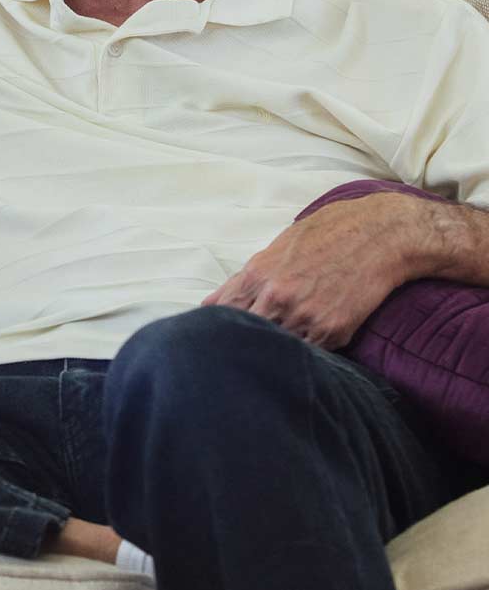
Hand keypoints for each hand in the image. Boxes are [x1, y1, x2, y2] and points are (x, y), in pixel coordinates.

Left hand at [201, 193, 421, 349]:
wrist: (378, 235)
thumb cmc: (325, 235)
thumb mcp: (276, 249)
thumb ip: (241, 281)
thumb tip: (210, 304)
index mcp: (257, 275)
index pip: (221, 314)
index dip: (216, 329)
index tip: (215, 338)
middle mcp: (277, 298)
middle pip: (246, 336)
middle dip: (242, 344)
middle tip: (243, 351)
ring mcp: (305, 317)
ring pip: (278, 350)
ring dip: (275, 352)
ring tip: (277, 350)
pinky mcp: (334, 331)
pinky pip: (311, 354)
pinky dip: (306, 353)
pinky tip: (306, 344)